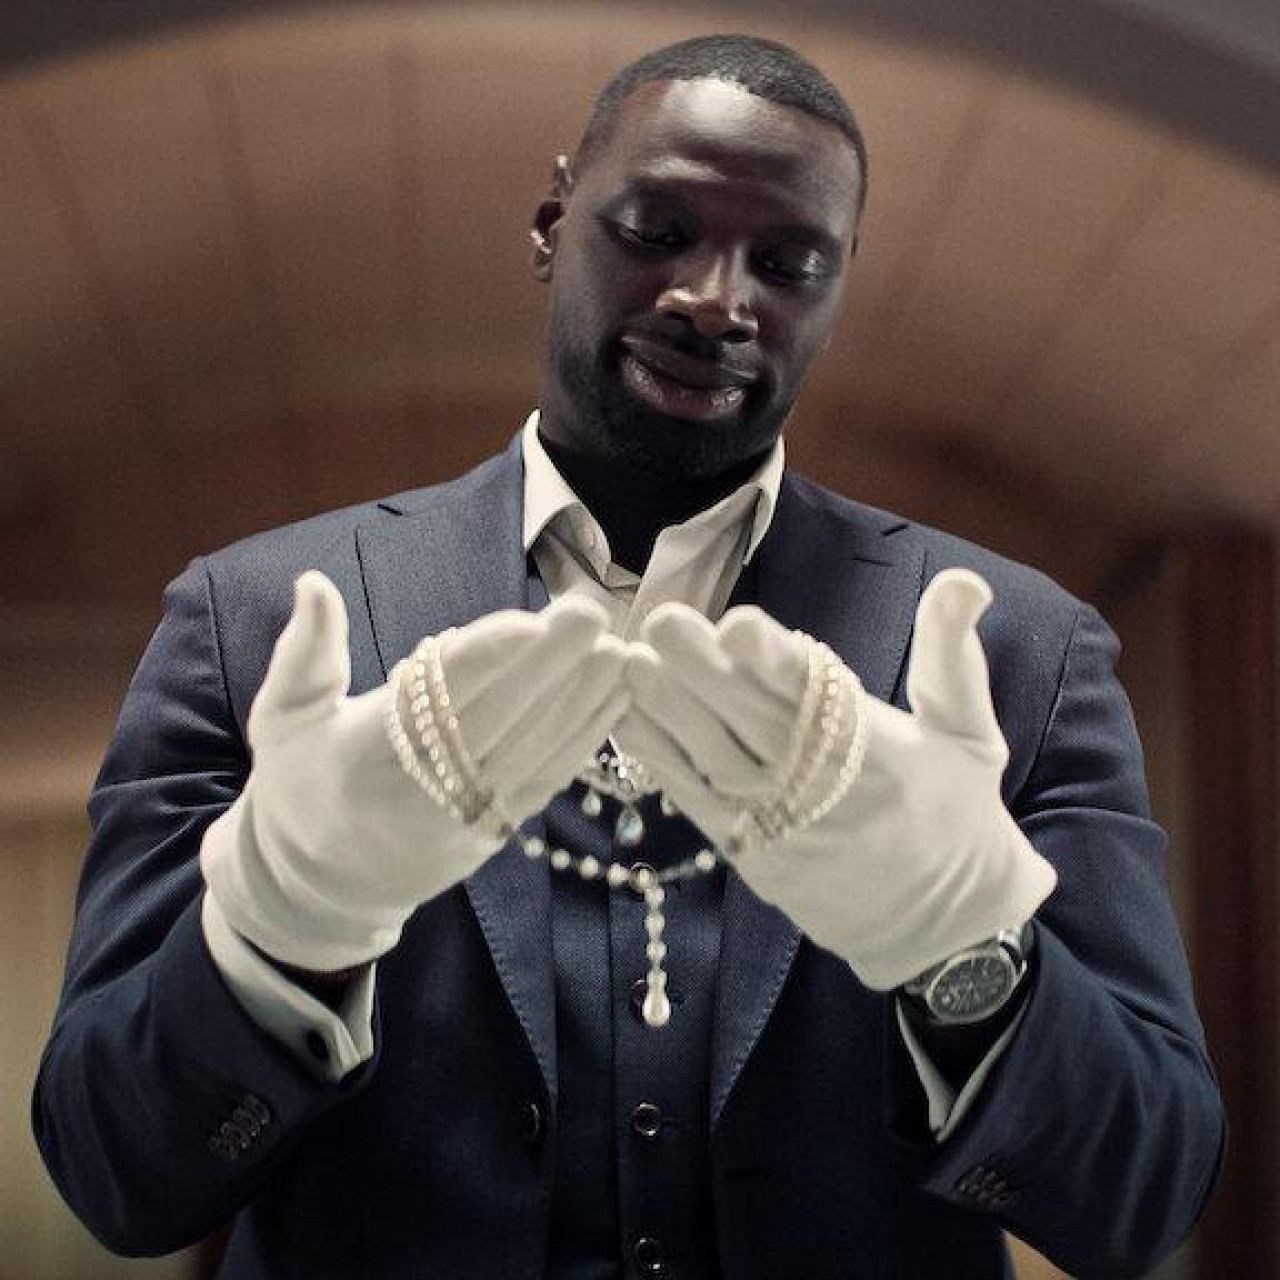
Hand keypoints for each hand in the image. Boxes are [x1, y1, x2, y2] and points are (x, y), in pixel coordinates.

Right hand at [202, 572, 627, 970]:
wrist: (318, 888)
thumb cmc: (299, 784)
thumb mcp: (281, 717)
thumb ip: (304, 651)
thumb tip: (314, 581)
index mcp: (363, 754)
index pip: (433, 700)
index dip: (484, 660)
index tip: (528, 622)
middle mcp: (420, 790)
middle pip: (498, 720)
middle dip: (552, 666)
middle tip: (593, 613)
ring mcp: (463, 818)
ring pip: (533, 751)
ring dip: (582, 698)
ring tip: (621, 649)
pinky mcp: (493, 834)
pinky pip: (545, 781)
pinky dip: (583, 739)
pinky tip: (615, 697)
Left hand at [620, 569, 1055, 989]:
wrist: (943, 927)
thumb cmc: (958, 815)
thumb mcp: (971, 734)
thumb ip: (953, 657)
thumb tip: (963, 580)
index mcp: (878, 750)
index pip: (816, 696)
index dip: (775, 661)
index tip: (737, 625)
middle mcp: (822, 787)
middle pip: (752, 720)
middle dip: (703, 671)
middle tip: (660, 622)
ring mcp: (780, 823)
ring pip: (715, 759)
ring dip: (668, 710)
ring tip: (628, 661)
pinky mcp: (749, 853)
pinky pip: (697, 801)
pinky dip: (659, 760)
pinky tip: (625, 717)